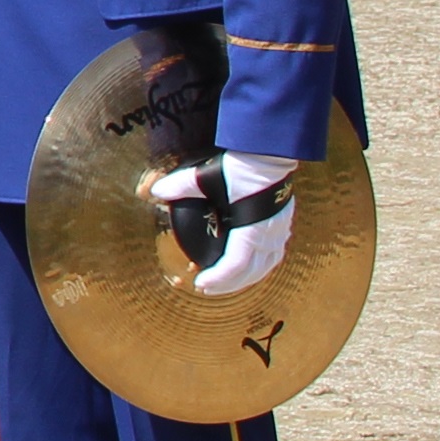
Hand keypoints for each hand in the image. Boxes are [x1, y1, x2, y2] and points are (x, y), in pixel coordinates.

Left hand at [145, 149, 300, 295]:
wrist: (271, 152)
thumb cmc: (241, 165)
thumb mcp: (206, 175)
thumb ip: (180, 185)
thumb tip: (155, 192)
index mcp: (252, 228)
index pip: (237, 264)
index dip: (220, 278)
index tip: (201, 284)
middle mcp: (270, 234)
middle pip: (252, 272)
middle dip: (230, 284)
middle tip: (208, 288)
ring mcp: (280, 230)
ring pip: (266, 265)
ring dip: (246, 277)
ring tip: (227, 281)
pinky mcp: (283, 223)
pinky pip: (274, 253)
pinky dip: (259, 264)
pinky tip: (247, 263)